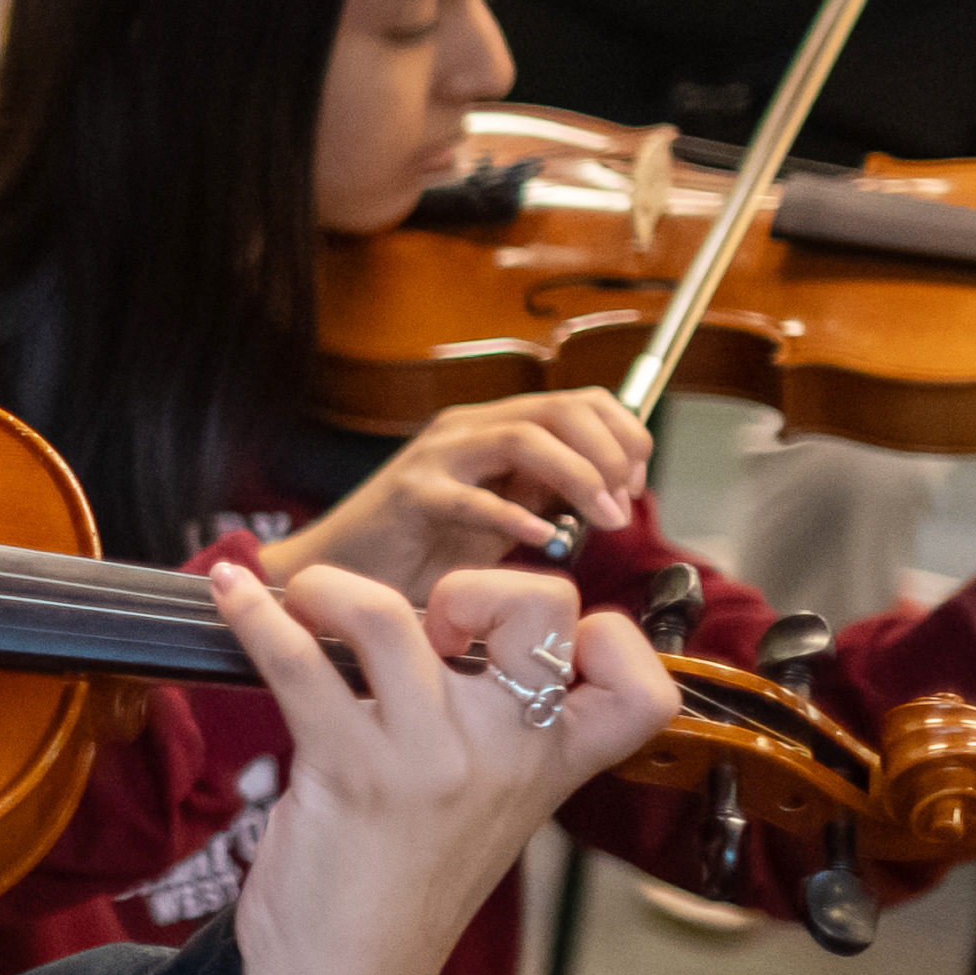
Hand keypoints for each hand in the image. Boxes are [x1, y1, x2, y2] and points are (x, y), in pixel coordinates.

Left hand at [210, 557, 670, 974]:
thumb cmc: (403, 881)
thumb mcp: (485, 807)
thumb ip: (492, 730)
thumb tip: (441, 627)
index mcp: (552, 766)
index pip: (642, 692)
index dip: (610, 638)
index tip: (536, 646)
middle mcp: (505, 754)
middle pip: (542, 608)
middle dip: (480, 582)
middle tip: (424, 626)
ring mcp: (430, 761)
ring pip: (390, 618)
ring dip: (332, 587)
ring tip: (304, 599)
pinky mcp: (351, 771)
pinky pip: (299, 662)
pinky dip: (254, 617)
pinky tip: (230, 597)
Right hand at [262, 392, 655, 597]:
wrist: (339, 573)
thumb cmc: (418, 550)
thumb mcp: (500, 516)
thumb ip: (544, 494)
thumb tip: (608, 490)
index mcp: (494, 427)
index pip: (580, 401)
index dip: (623, 434)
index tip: (636, 483)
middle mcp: (468, 429)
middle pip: (562, 408)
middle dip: (610, 452)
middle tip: (624, 505)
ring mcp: (438, 456)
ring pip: (526, 437)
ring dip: (579, 476)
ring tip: (601, 519)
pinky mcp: (411, 494)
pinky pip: (472, 498)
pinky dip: (515, 516)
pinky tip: (542, 538)